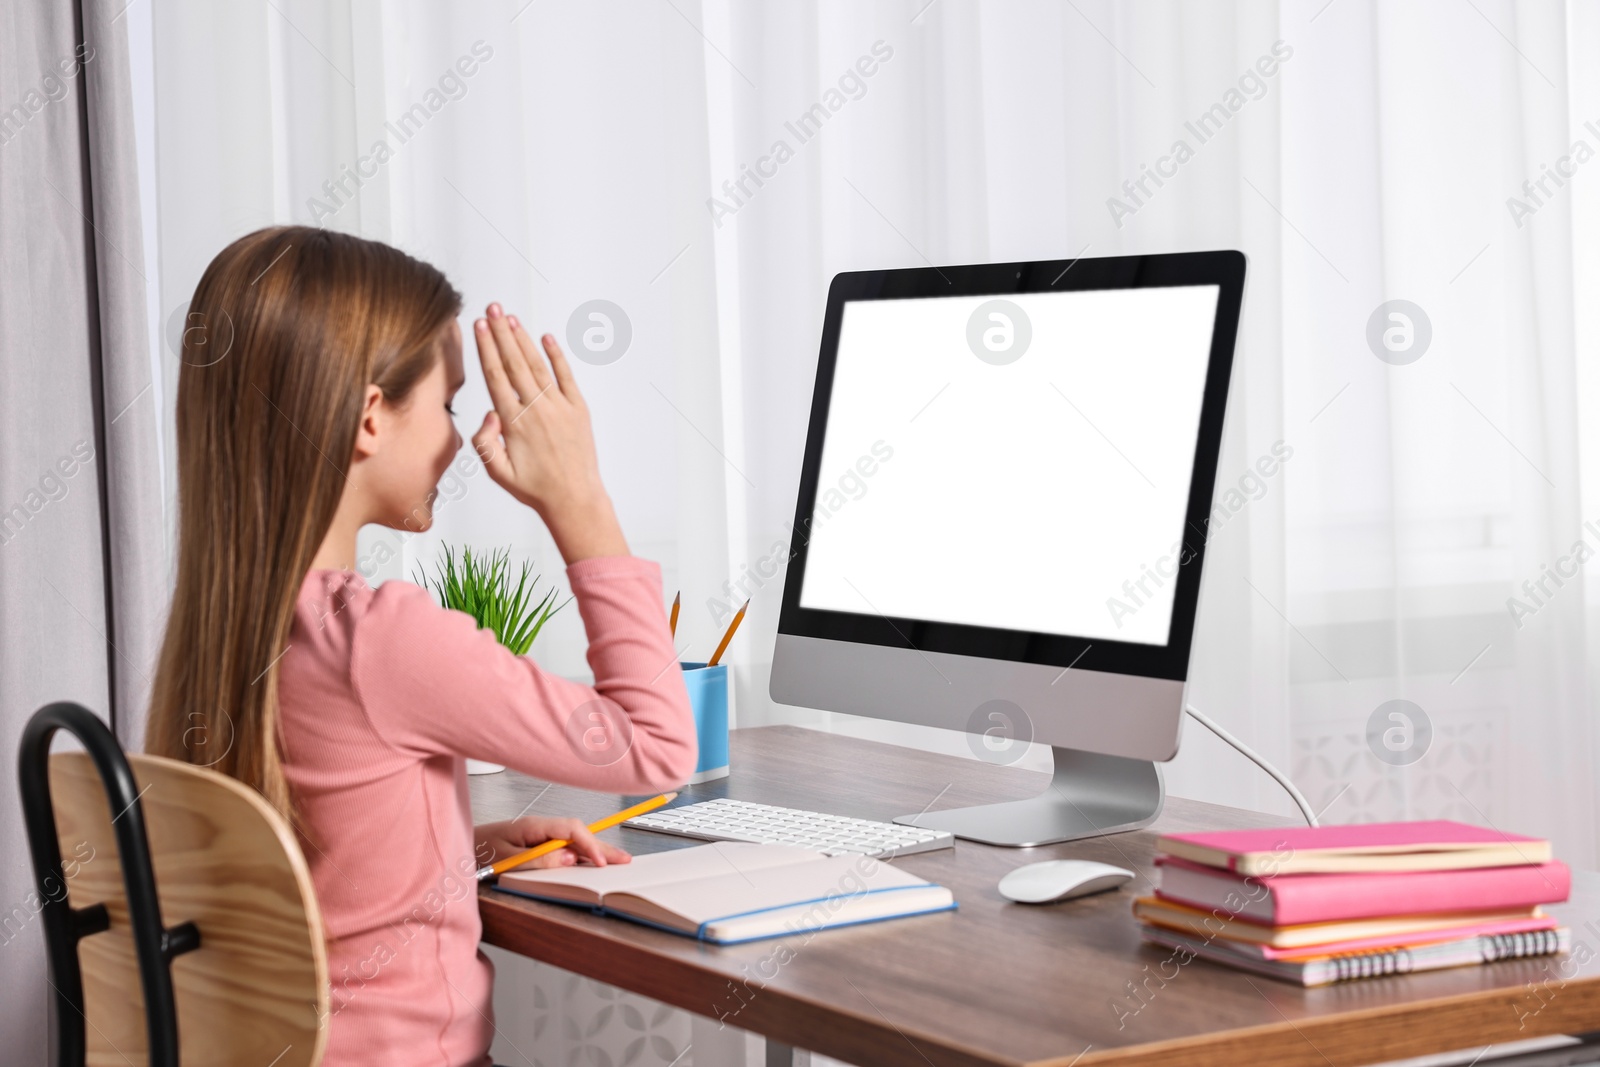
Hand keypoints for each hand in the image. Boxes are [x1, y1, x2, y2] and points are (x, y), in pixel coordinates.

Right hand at [470, 303, 628, 562]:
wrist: (574, 498)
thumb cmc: (533, 488)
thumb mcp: (497, 472)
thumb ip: (484, 442)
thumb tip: (489, 413)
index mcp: (513, 422)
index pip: (496, 375)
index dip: (486, 348)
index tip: (478, 326)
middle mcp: (536, 408)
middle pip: (514, 362)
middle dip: (500, 332)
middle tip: (491, 308)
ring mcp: (559, 407)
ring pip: (537, 364)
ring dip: (523, 339)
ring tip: (509, 317)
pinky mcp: (579, 410)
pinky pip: (566, 377)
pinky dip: (557, 356)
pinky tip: (547, 337)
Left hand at [474, 816, 631, 871]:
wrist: (456, 849)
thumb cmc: (476, 850)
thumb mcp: (505, 859)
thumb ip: (537, 859)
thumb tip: (568, 857)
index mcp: (533, 825)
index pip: (570, 829)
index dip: (588, 844)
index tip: (599, 862)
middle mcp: (539, 828)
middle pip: (578, 833)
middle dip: (601, 846)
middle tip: (623, 859)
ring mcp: (539, 836)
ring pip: (573, 839)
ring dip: (594, 849)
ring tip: (615, 860)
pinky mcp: (536, 845)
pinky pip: (564, 847)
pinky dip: (581, 853)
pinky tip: (591, 861)